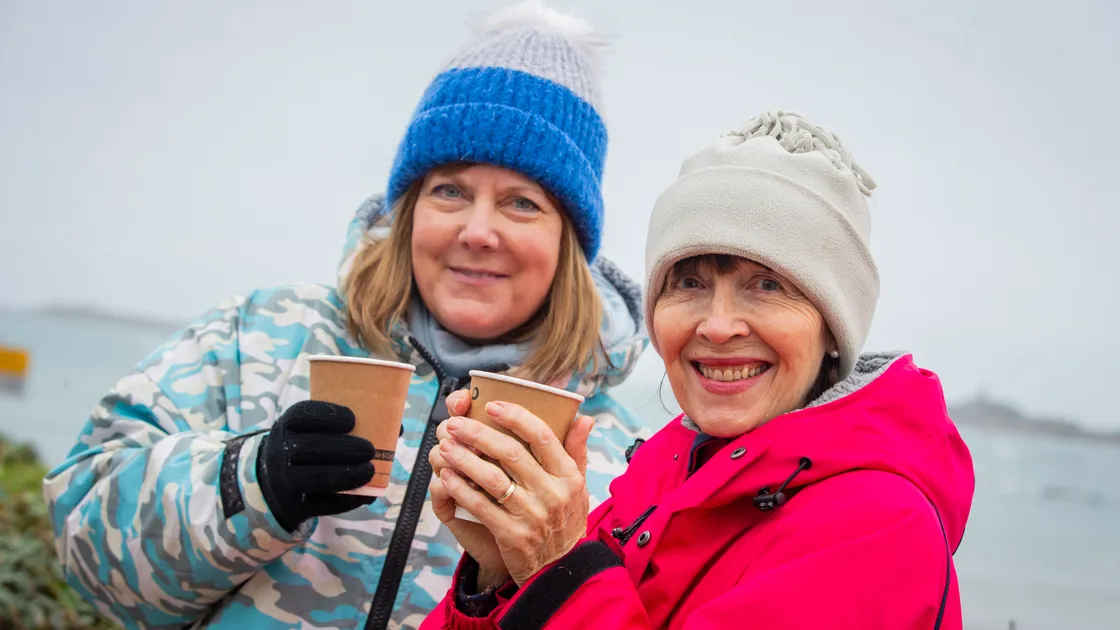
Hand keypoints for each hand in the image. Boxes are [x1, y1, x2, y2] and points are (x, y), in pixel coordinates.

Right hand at [257, 400, 377, 531]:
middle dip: (345, 448)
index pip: (303, 414)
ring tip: (369, 471)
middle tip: (370, 449)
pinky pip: (321, 504)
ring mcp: (284, 480)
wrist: (277, 485)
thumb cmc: (309, 450)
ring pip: (316, 478)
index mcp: (287, 425)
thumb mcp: (315, 433)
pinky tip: (364, 494)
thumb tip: (397, 428)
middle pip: (312, 447)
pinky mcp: (294, 505)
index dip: (328, 415)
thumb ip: (348, 427)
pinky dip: (346, 500)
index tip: (353, 419)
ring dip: (347, 475)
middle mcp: (280, 451)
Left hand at [435, 401, 593, 586]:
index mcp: (568, 476)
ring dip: (464, 459)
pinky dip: (461, 489)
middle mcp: (552, 493)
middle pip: (510, 453)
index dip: (515, 417)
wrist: (559, 570)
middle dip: (478, 433)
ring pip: (492, 479)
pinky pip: (481, 506)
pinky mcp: (512, 535)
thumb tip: (583, 418)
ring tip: (445, 445)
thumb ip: (577, 450)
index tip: (491, 405)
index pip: (542, 436)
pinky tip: (447, 476)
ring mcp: (532, 515)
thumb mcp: (579, 486)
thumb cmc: (565, 520)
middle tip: (455, 423)